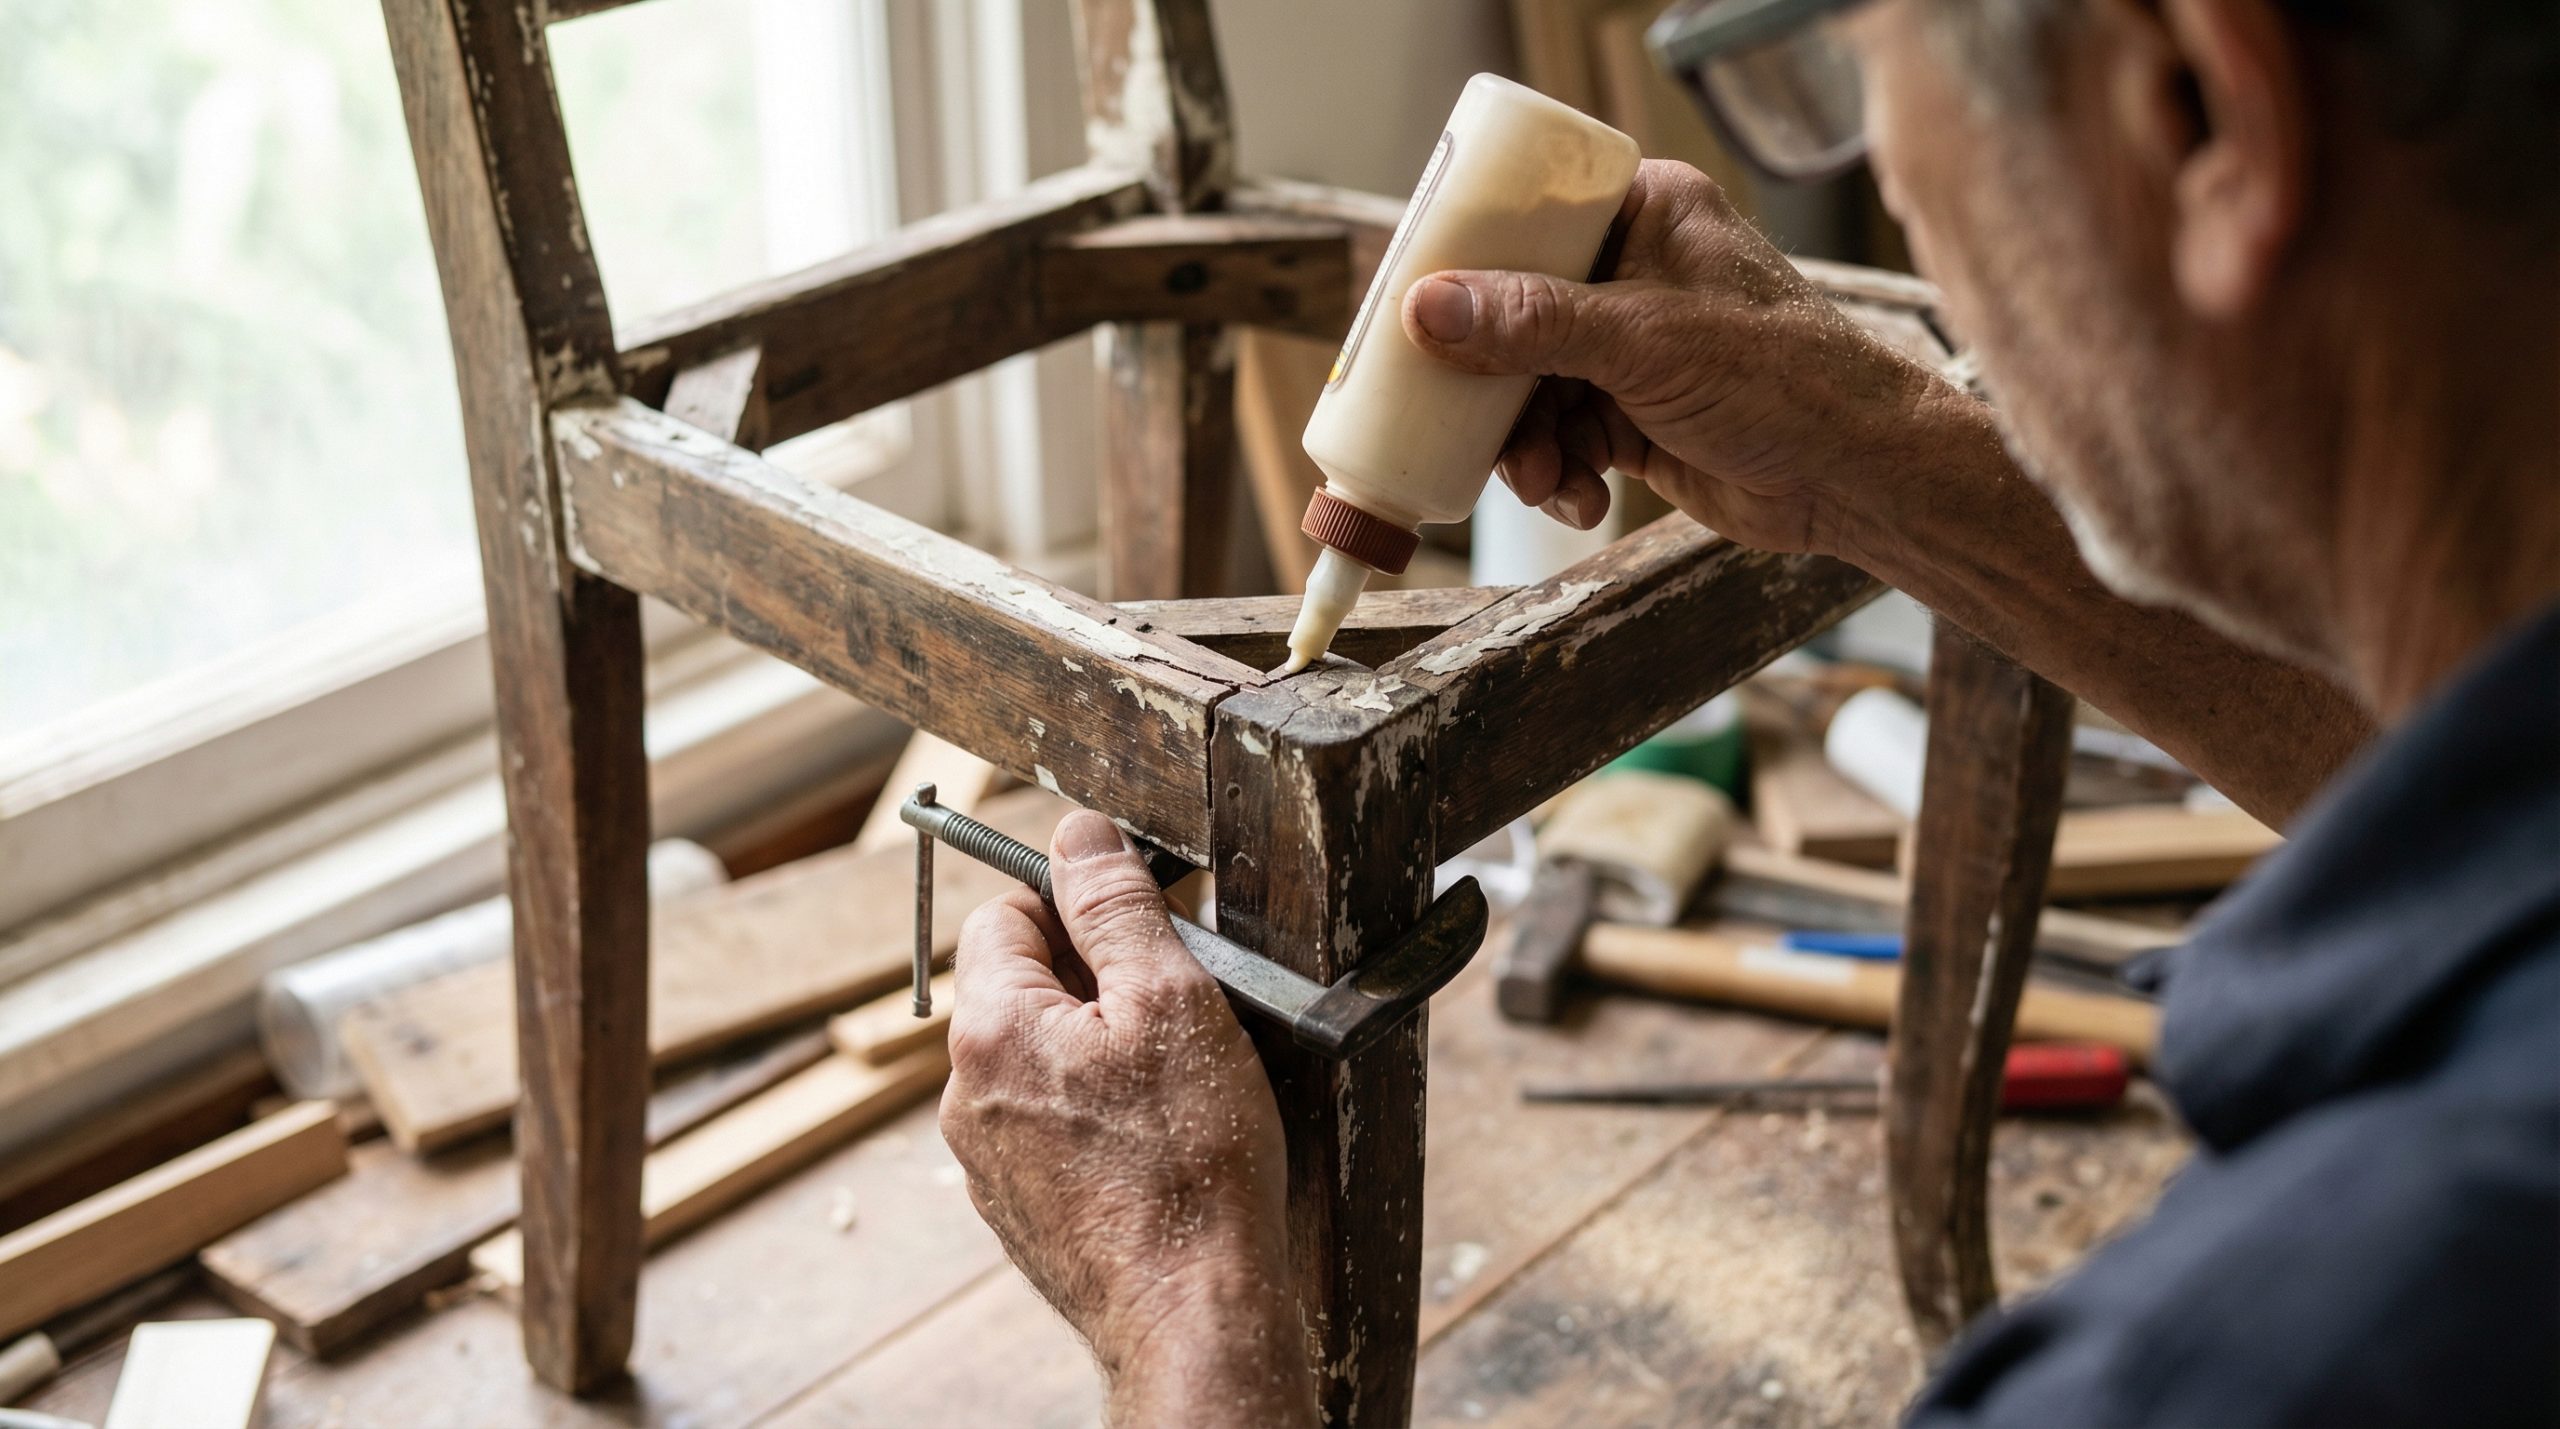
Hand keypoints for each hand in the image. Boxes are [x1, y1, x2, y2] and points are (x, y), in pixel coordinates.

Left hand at [940, 810, 1311, 1425]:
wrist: (1193, 1315)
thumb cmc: (1192, 1166)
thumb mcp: (1171, 1001)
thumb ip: (1115, 907)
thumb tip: (1080, 834)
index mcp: (990, 1029)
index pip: (1005, 913)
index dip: (1078, 902)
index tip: (1142, 923)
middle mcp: (965, 1093)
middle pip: (1020, 985)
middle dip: (1094, 978)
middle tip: (1178, 1005)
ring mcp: (987, 1159)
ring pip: (1038, 1057)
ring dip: (1098, 1048)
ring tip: (1177, 1082)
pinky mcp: (1020, 1208)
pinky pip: (1049, 1124)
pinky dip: (1097, 1113)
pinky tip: (1159, 1140)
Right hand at [1400, 158, 1989, 558]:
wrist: (1854, 477)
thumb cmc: (1781, 379)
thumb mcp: (1644, 342)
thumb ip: (1533, 324)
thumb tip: (1427, 308)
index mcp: (1646, 212)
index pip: (1530, 218)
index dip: (1467, 264)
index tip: (1416, 311)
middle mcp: (1634, 271)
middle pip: (1513, 315)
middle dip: (1491, 383)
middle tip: (1467, 420)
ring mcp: (1631, 346)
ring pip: (1529, 386)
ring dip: (1524, 441)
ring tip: (1541, 478)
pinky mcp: (1633, 412)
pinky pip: (1560, 434)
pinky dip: (1557, 469)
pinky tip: (1577, 495)